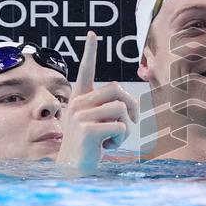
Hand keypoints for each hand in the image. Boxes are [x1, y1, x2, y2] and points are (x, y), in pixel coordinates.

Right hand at [57, 30, 138, 171]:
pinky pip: (120, 125)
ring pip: (121, 108)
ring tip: (110, 140)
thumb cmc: (90, 149)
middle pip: (117, 89)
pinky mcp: (86, 129)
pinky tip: (105, 147)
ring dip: (125, 128)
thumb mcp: (98, 125)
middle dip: (131, 107)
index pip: (85, 72)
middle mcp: (77, 103)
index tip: (91, 34)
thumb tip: (128, 102)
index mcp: (79, 100)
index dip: (90, 53)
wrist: (74, 171)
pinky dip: (120, 138)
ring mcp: (79, 115)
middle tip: (127, 126)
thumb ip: (108, 109)